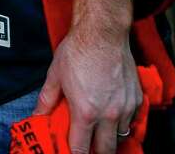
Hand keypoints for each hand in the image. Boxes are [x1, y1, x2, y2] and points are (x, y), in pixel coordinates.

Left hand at [32, 23, 139, 153]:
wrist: (103, 34)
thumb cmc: (78, 52)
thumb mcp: (55, 76)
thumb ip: (47, 100)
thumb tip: (38, 115)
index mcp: (86, 112)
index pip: (81, 148)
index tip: (69, 152)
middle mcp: (109, 114)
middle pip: (105, 150)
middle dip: (95, 152)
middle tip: (85, 146)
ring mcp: (125, 108)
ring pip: (120, 136)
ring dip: (109, 138)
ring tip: (97, 130)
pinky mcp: (136, 99)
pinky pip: (131, 121)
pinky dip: (122, 123)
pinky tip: (111, 115)